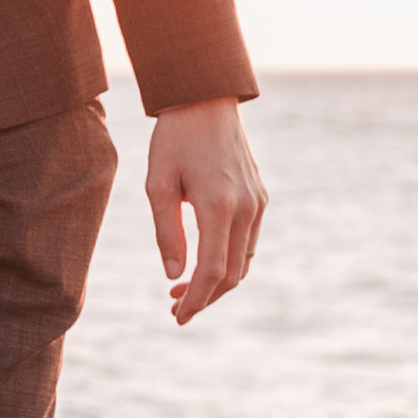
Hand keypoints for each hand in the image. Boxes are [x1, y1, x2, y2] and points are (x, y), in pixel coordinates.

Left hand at [145, 98, 266, 324]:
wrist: (206, 99)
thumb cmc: (174, 139)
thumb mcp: (158, 183)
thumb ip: (166, 232)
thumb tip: (174, 275)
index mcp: (218, 206)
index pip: (212, 270)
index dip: (196, 299)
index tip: (178, 317)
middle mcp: (246, 208)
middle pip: (232, 274)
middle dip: (205, 297)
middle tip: (176, 309)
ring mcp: (257, 203)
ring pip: (245, 262)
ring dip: (218, 282)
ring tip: (183, 290)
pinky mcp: (260, 197)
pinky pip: (249, 242)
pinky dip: (231, 261)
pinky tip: (205, 262)